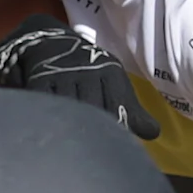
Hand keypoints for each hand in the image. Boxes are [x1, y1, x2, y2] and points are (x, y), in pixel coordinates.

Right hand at [0, 25, 158, 137]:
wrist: (50, 40)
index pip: (117, 105)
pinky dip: (48, 114)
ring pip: (69, 105)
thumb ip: (131, 111)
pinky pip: (44, 99)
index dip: (118, 126)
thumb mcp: (113, 83)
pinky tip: (51, 129)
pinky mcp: (40, 78)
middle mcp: (88, 71)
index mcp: (109, 73)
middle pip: (93, 108)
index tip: (116, 145)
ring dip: (71, 125)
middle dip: (94, 129)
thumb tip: (152, 134)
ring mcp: (62, 74)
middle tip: (93, 153)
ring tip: (71, 148)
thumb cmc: (88, 70)